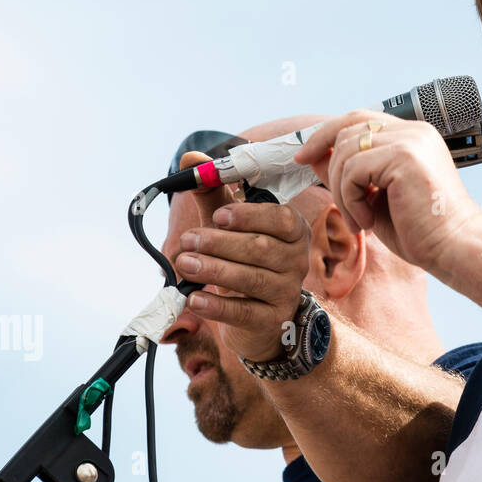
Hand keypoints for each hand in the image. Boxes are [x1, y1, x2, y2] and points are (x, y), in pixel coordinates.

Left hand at [176, 202, 310, 361]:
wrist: (257, 318)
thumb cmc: (243, 261)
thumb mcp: (229, 227)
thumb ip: (212, 195)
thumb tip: (190, 160)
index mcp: (293, 231)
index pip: (282, 219)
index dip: (250, 216)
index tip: (218, 216)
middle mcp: (297, 260)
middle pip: (261, 248)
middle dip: (220, 243)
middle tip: (187, 240)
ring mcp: (287, 292)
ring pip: (252, 279)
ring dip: (214, 270)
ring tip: (183, 263)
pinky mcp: (272, 320)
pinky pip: (243, 312)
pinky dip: (217, 306)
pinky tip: (194, 298)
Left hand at [293, 110, 481, 274]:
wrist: (455, 248)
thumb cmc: (422, 231)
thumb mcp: (374, 198)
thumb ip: (348, 174)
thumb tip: (313, 157)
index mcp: (413, 136)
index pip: (359, 119)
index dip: (326, 134)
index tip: (304, 157)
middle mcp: (413, 131)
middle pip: (348, 127)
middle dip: (328, 163)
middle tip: (336, 201)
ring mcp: (411, 140)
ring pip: (346, 151)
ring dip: (341, 191)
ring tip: (360, 219)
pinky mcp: (404, 156)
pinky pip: (353, 170)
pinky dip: (350, 199)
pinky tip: (368, 221)